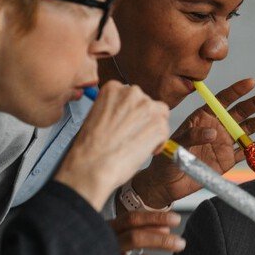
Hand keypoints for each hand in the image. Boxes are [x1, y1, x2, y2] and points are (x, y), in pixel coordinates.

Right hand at [55, 82, 169, 210]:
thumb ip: (114, 109)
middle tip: (133, 135)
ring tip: (138, 144)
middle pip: (148, 104)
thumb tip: (127, 115)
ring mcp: (148, 107)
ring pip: (160, 117)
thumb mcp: (96, 115)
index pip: (133, 96)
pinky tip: (143, 151)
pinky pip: (164, 132)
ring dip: (152, 130)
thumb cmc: (89, 146)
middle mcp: (132, 93)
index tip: (129, 122)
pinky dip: (157, 143)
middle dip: (144, 120)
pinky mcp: (159, 125)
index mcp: (114, 89)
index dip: (132, 112)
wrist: (92, 165)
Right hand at [82, 211, 185, 254]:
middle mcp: (104, 247)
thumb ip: (134, 230)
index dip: (156, 217)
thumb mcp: (107, 238)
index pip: (132, 219)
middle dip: (163, 239)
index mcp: (105, 231)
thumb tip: (166, 226)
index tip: (176, 218)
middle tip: (181, 243)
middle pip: (138, 238)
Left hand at [132, 78, 254, 208]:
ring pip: (248, 129)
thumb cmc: (165, 160)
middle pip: (240, 112)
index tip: (251, 83)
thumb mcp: (175, 145)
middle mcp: (217, 127)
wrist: (166, 184)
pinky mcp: (229, 159)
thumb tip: (213, 133)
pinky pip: (249, 151)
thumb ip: (192, 136)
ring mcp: (225, 143)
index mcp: (203, 117)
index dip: (237, 91)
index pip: (222, 100)